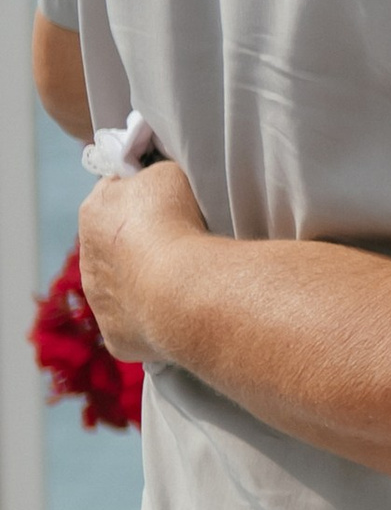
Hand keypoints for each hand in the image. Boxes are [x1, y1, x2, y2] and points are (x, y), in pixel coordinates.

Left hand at [77, 157, 210, 365]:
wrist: (180, 290)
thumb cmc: (174, 224)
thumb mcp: (167, 173)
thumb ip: (152, 176)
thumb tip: (151, 183)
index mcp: (93, 212)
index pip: (113, 195)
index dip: (141, 196)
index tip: (166, 202)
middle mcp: (88, 258)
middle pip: (116, 244)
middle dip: (142, 243)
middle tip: (179, 242)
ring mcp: (98, 301)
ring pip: (124, 285)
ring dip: (146, 280)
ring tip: (182, 278)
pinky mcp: (115, 336)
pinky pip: (137, 322)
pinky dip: (154, 315)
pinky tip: (177, 309)